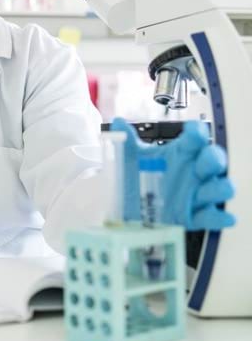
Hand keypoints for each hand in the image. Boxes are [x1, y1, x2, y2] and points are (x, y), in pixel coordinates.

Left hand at [110, 118, 235, 230]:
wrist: (127, 207)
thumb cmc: (136, 177)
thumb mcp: (128, 157)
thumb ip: (125, 139)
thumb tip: (117, 123)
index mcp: (181, 153)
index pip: (195, 137)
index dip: (197, 132)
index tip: (193, 131)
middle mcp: (193, 171)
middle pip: (214, 160)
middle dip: (214, 159)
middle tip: (205, 162)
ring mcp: (196, 193)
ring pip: (221, 187)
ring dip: (219, 188)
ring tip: (206, 192)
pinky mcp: (195, 216)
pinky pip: (215, 216)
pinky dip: (221, 217)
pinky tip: (223, 217)